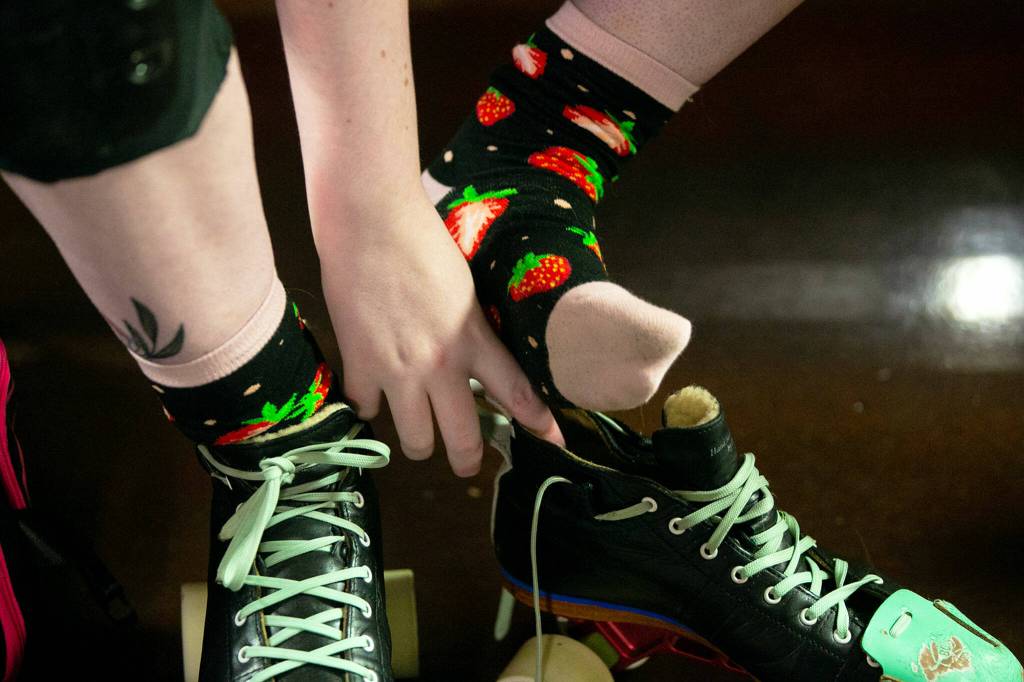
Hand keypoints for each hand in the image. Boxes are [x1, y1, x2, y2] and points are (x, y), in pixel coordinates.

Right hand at [318, 193, 563, 476]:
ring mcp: (397, 371)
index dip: (537, 422)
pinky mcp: (359, 365)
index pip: (514, 392)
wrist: (371, 224)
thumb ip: (473, 333)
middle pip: (461, 439)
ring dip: (419, 441)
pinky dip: (370, 406)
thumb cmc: (421, 243)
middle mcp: (440, 365)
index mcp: (472, 339)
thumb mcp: (464, 292)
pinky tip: (373, 393)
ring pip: (414, 441)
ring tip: (418, 432)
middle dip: (466, 460)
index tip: (554, 440)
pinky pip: (366, 409)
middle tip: (465, 463)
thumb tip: (478, 362)